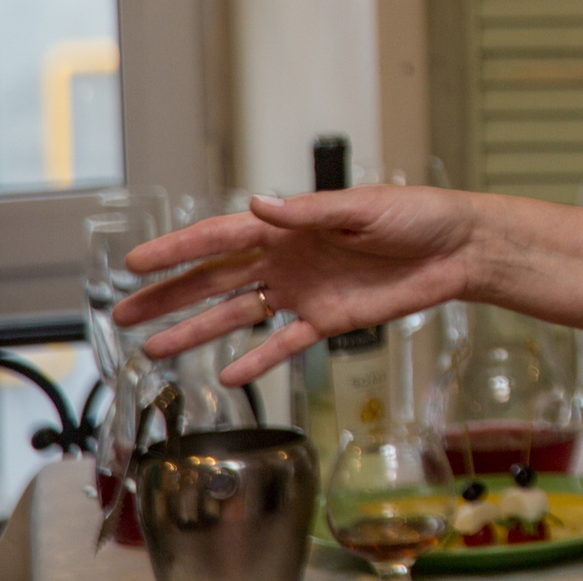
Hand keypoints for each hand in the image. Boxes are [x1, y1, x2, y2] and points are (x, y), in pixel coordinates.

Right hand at [112, 187, 482, 385]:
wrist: (459, 249)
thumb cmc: (417, 215)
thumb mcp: (364, 207)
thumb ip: (310, 211)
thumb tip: (258, 205)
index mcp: (291, 226)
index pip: (221, 237)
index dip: (177, 248)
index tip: (136, 262)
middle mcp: (289, 259)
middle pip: (216, 279)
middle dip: (169, 295)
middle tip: (122, 311)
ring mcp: (305, 291)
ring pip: (238, 314)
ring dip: (197, 331)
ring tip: (153, 350)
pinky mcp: (329, 320)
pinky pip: (284, 344)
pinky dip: (257, 360)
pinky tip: (226, 375)